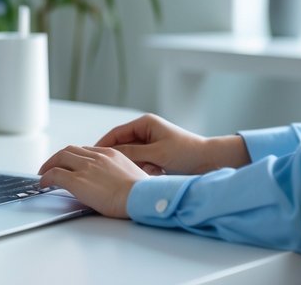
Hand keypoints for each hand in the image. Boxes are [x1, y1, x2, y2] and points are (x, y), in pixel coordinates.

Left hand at [38, 145, 147, 218]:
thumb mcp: (134, 175)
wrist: (140, 197)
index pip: (86, 150)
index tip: (71, 164)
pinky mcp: (77, 181)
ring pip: (60, 158)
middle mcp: (96, 157)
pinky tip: (43, 184)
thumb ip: (122, 174)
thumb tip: (122, 183)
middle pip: (70, 150)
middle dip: (58, 158)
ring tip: (44, 173)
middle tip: (52, 166)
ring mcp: (85, 167)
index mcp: (111, 154)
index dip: (75, 157)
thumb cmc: (141, 192)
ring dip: (49, 165)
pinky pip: (55, 174)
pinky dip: (46, 177)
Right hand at [95, 113, 249, 174]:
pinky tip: (137, 177)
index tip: (90, 157)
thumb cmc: (187, 153)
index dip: (101, 146)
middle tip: (101, 171)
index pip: (115, 133)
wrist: (210, 161)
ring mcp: (151, 143)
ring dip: (128, 165)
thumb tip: (109, 155)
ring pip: (130, 155)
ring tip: (123, 175)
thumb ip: (132, 153)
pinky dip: (138, 169)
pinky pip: (140, 162)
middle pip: (121, 145)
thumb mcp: (156, 154)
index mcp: (145, 123)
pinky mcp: (156, 155)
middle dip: (114, 158)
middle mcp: (146, 131)